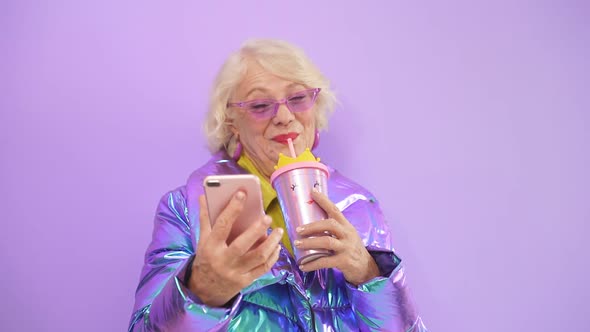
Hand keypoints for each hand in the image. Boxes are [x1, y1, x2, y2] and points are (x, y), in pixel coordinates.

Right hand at [188, 191, 282, 306]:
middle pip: (243, 244)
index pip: (222, 225)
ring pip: (258, 257)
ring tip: (278, 231)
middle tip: (268, 217)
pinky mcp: (245, 281)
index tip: (242, 194)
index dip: (232, 208)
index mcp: (211, 246)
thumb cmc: (206, 258)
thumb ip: (206, 217)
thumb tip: (204, 196)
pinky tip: (276, 247)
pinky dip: (272, 256)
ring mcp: (235, 272)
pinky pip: (263, 268)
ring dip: (271, 243)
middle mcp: (223, 260)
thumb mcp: (202, 240)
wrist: (203, 290)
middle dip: (257, 229)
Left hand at [294, 190, 379, 284]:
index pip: (335, 210)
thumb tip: (311, 224)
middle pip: (330, 224)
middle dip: (312, 226)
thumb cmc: (352, 250)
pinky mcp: (344, 261)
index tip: (312, 192)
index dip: (324, 200)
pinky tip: (303, 266)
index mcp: (346, 226)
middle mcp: (347, 234)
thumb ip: (334, 230)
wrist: (366, 268)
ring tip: (297, 244)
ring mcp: (347, 248)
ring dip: (309, 243)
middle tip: (298, 230)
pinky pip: (325, 262)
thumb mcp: (347, 235)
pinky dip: (312, 264)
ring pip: (327, 242)